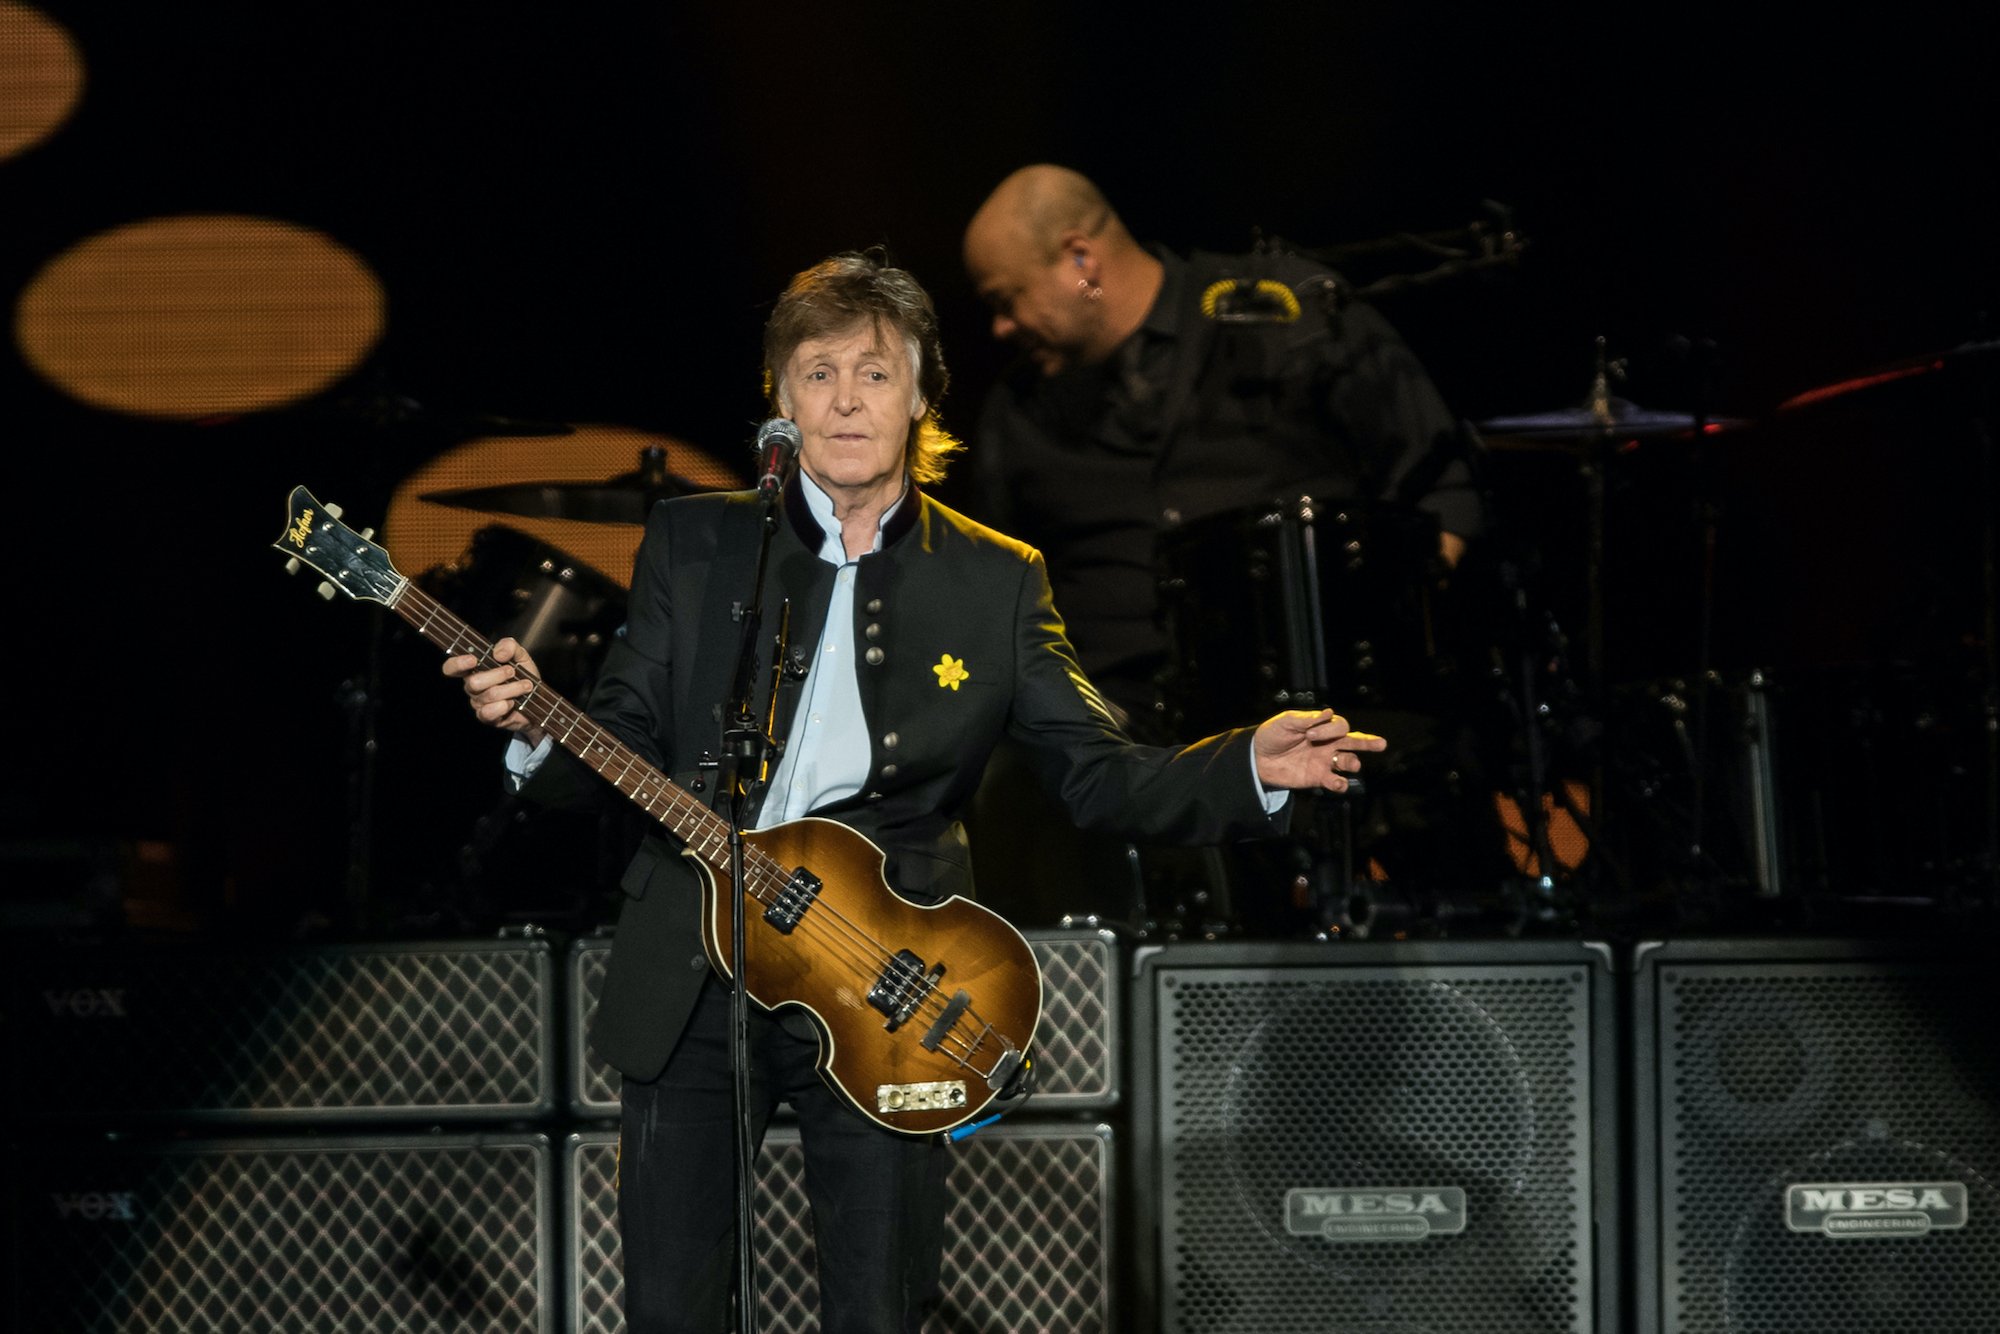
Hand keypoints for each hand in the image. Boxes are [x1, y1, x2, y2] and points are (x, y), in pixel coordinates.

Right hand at [442, 636, 546, 745]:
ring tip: (525, 685)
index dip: (457, 664)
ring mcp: (479, 703)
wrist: (537, 700)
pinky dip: (505, 705)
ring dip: (512, 689)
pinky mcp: (487, 718)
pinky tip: (513, 702)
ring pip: (489, 695)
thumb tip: (498, 653)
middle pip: (473, 682)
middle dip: (498, 675)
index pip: (452, 668)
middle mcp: (473, 687)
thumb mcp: (520, 656)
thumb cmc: (523, 677)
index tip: (473, 659)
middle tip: (512, 672)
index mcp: (475, 669)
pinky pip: (489, 712)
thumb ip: (509, 646)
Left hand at [1252, 709, 1384, 793]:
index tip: (1309, 734)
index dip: (1330, 729)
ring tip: (1352, 764)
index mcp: (1322, 727)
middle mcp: (1328, 743)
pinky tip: (1338, 783)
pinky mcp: (1317, 778)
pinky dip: (1340, 783)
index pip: (1340, 726)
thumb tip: (1329, 712)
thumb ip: (1307, 719)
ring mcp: (1324, 761)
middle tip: (1381, 744)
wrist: (1256, 757)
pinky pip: (1335, 782)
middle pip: (1354, 742)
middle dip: (1368, 742)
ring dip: (1353, 763)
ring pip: (1348, 762)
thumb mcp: (1286, 722)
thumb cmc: (1272, 735)